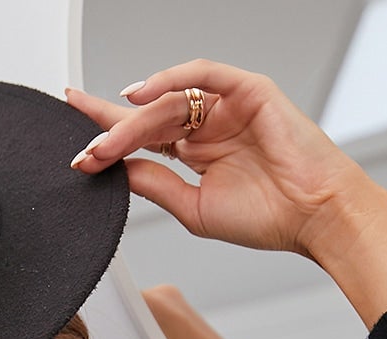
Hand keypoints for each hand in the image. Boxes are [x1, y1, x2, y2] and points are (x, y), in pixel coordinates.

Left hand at [66, 61, 373, 261]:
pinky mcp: (247, 89)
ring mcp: (226, 105)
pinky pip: (202, 73)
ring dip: (132, 120)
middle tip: (83, 152)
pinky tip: (139, 93)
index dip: (107, 135)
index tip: (74, 142)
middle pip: (147, 119)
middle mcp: (207, 125)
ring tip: (105, 142)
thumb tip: (116, 170)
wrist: (313, 217)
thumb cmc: (266, 218)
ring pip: (167, 101)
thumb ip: (155, 184)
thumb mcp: (193, 208)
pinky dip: (169, 78)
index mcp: (195, 152)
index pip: (142, 137)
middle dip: (111, 134)